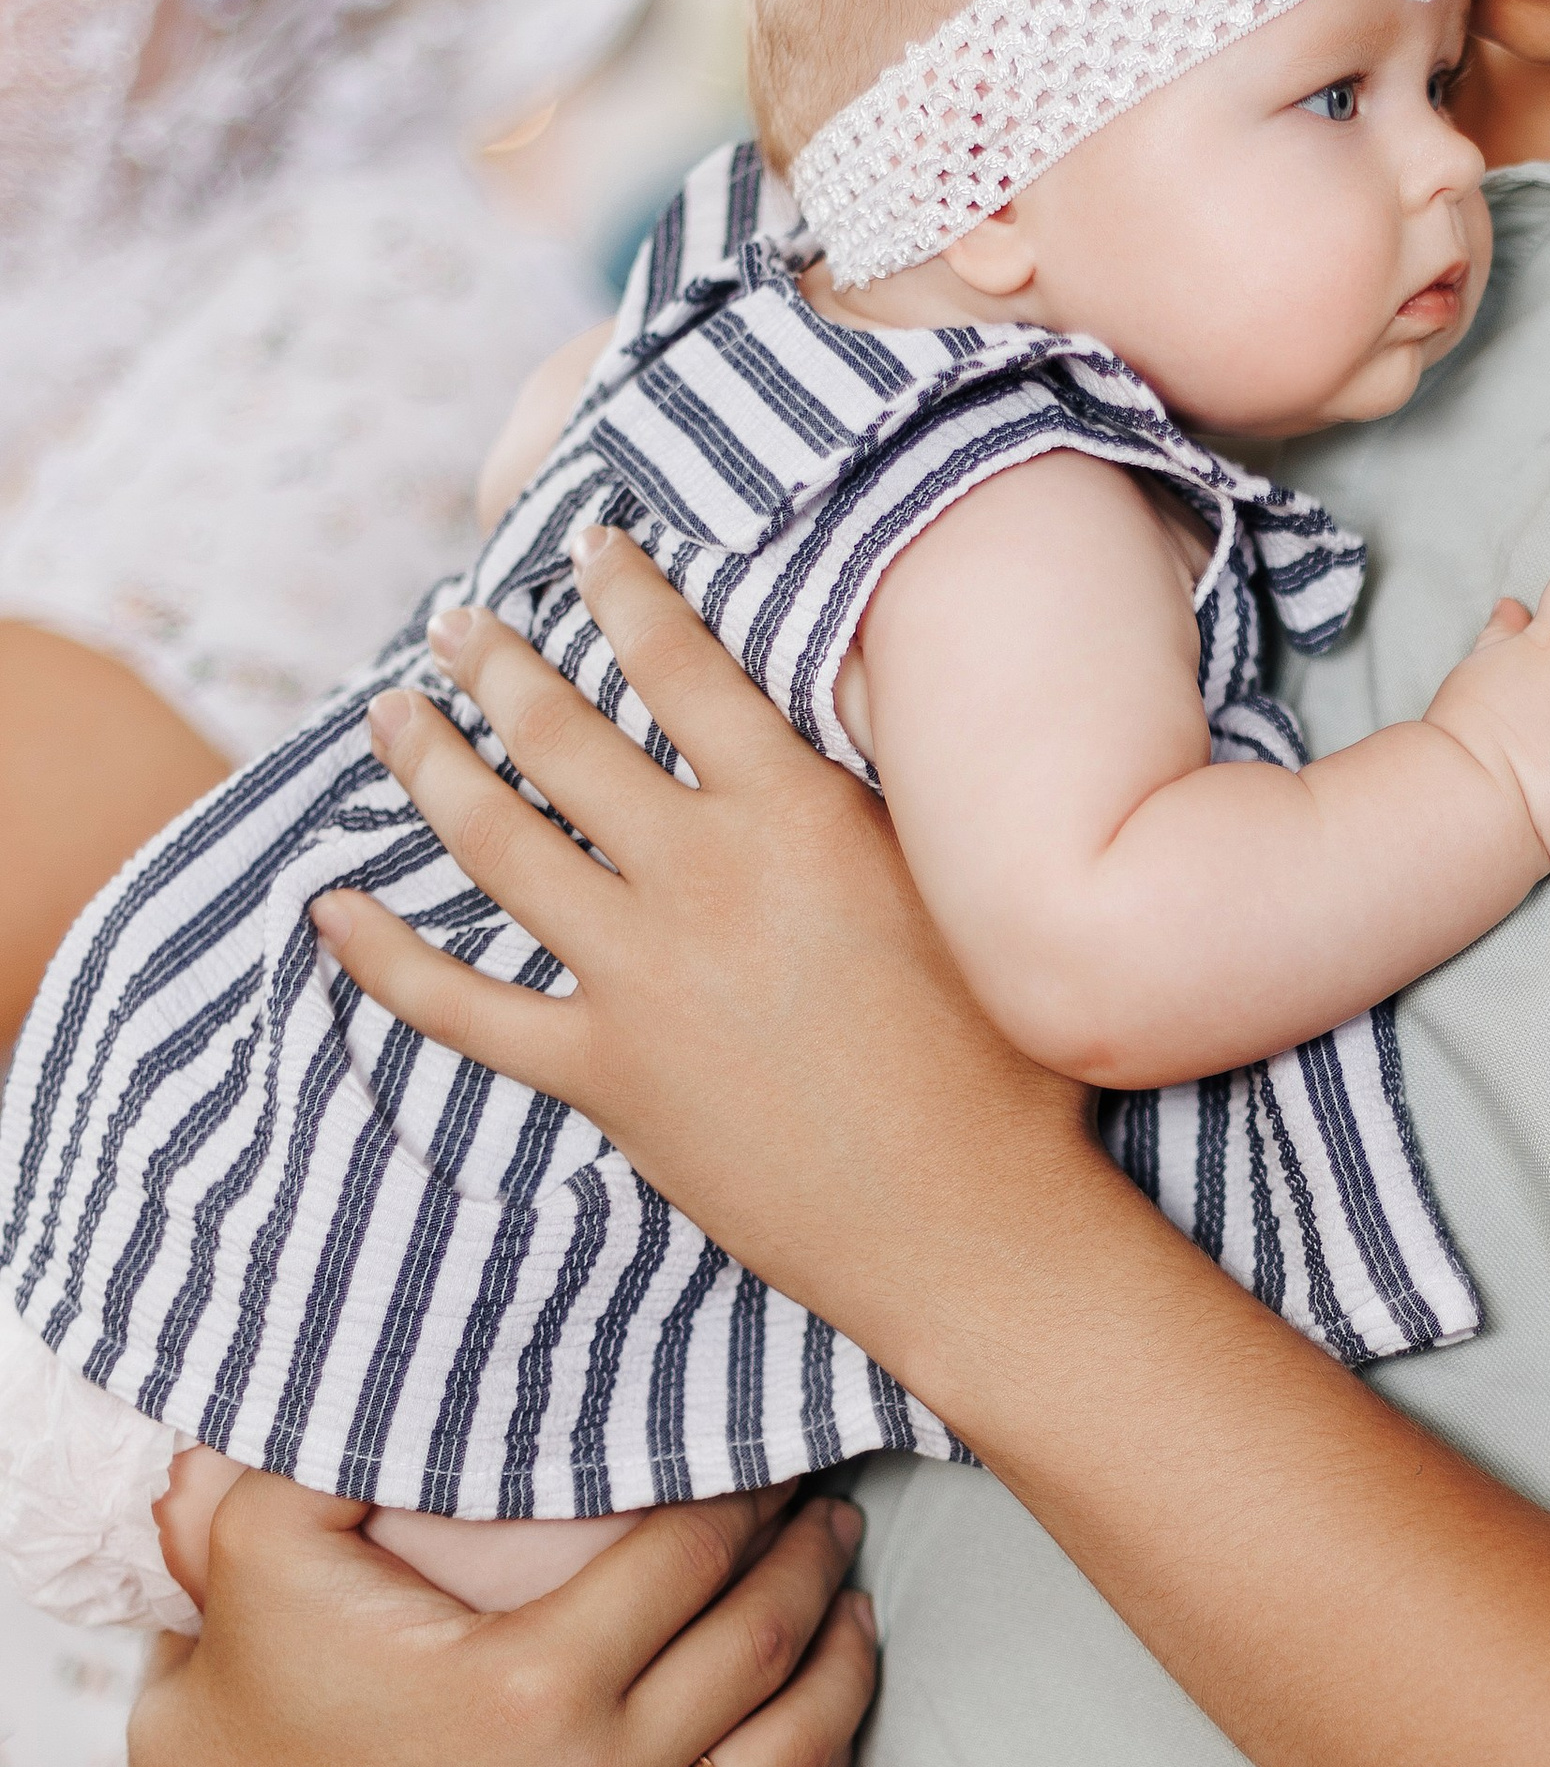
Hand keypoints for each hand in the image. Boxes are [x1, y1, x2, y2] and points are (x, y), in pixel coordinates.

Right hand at [129, 1463, 874, 1766]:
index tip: (777, 1438)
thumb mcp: (267, 1530)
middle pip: (759, 1647)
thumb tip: (443, 1321)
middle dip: (810, 1559)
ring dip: (841, 1675)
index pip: (696, 1554)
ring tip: (852, 1602)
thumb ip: (353, 1428)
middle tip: (829, 1499)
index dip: (752, 1485)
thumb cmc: (249, 1669)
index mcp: (531, 1683)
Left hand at [309, 525, 1092, 1371]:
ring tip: (391, 715)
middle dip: (495, 664)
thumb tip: (835, 696)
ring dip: (431, 766)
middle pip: (564, 737)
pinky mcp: (604, 1074)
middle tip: (451, 622)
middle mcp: (703, 877)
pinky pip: (461, 1006)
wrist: (970, 1221)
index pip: (682, 664)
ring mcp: (640, 977)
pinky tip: (332, 908)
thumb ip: (876, 790)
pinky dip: (384, 958)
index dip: (624, 592)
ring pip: (497, 841)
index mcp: (797, 814)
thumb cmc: (1001, 1058)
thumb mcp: (955, 881)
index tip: (586, 545)